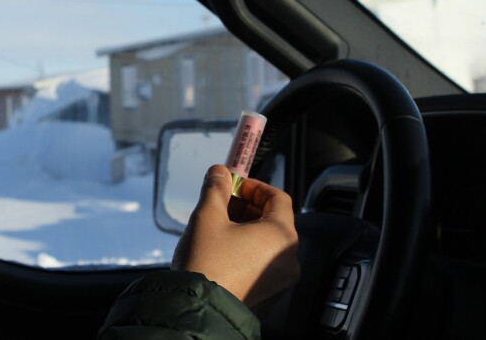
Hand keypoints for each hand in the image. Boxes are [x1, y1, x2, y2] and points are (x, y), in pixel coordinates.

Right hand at [171, 165, 299, 312]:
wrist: (197, 311)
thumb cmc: (206, 266)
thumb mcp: (207, 217)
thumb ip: (216, 189)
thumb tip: (219, 173)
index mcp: (281, 236)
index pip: (278, 198)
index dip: (254, 186)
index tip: (235, 184)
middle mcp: (288, 260)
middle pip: (273, 221)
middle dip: (246, 207)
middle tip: (221, 203)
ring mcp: (280, 281)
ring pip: (266, 244)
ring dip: (244, 229)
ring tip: (216, 228)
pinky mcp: (268, 296)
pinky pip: (262, 265)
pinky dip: (246, 252)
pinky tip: (221, 251)